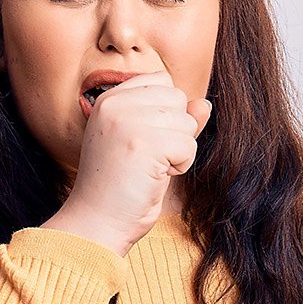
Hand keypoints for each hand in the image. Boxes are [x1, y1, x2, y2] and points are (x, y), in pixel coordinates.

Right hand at [43, 65, 211, 255]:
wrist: (97, 221)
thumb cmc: (121, 186)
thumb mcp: (146, 144)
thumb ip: (173, 120)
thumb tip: (204, 104)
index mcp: (110, 99)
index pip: (162, 82)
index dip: (165, 114)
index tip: (143, 142)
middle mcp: (115, 103)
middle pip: (177, 99)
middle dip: (174, 132)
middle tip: (146, 158)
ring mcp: (128, 120)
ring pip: (186, 122)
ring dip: (177, 151)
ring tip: (148, 168)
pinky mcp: (145, 142)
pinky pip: (188, 145)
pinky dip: (180, 166)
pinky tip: (154, 177)